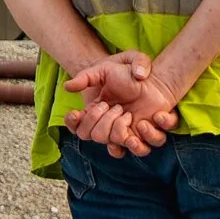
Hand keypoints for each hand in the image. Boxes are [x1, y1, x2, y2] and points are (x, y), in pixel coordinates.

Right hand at [64, 52, 179, 156]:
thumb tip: (67, 87)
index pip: (76, 126)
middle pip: (94, 136)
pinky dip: (143, 137)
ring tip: (129, 115)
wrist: (152, 77)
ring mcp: (125, 133)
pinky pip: (140, 149)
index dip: (73, 123)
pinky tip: (144, 122)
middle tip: (116, 106)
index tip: (76, 113)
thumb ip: (85, 77)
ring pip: (114, 146)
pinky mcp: (144, 137)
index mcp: (95, 112)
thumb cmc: (126, 72)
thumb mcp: (104, 69)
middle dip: (104, 120)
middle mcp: (107, 126)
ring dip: (119, 130)